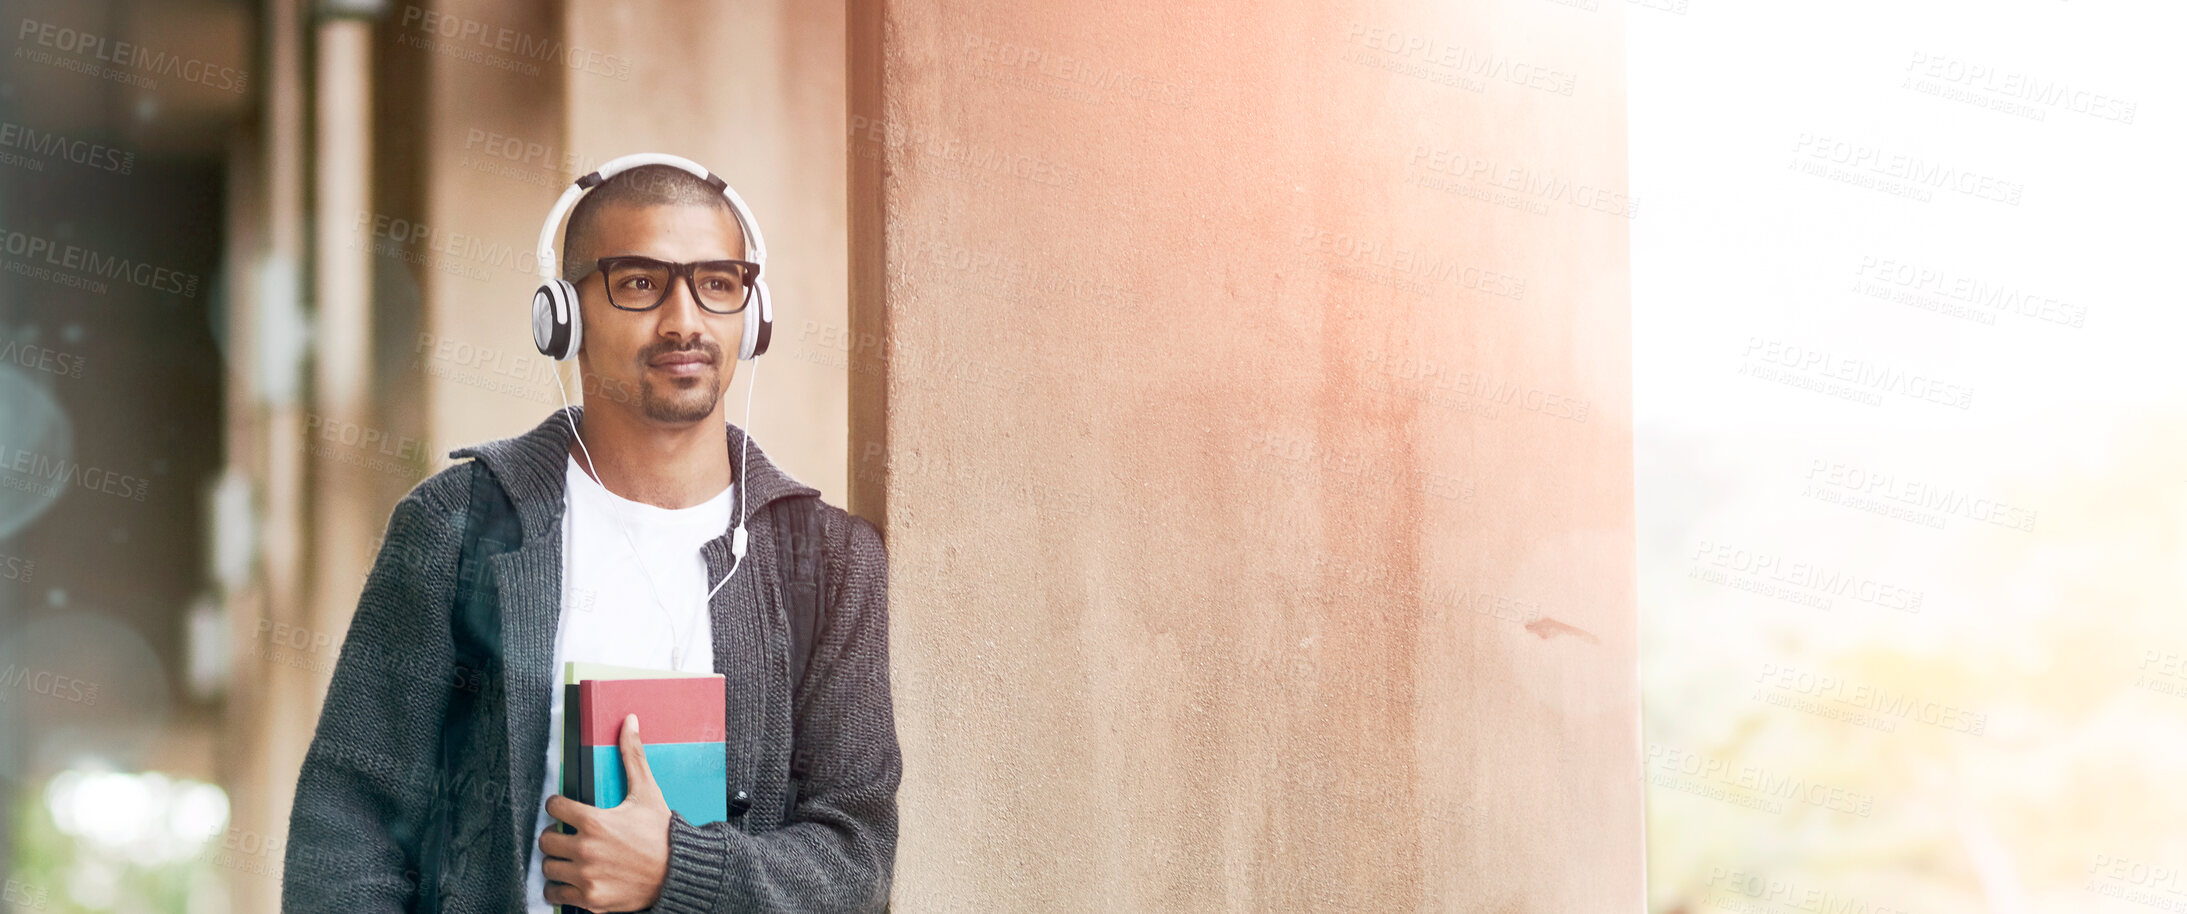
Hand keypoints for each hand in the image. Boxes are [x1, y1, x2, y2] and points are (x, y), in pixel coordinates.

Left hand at [539, 714, 671, 911]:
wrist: (679, 872)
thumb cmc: (662, 833)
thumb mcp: (647, 792)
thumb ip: (633, 756)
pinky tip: (572, 879)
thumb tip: (629, 721)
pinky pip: (554, 894)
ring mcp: (586, 876)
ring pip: (548, 866)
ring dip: (556, 861)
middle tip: (568, 835)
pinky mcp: (589, 899)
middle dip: (555, 835)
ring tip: (570, 858)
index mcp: (595, 821)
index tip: (565, 809)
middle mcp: (586, 849)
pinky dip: (559, 888)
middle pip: (545, 838)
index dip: (558, 805)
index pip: (553, 806)